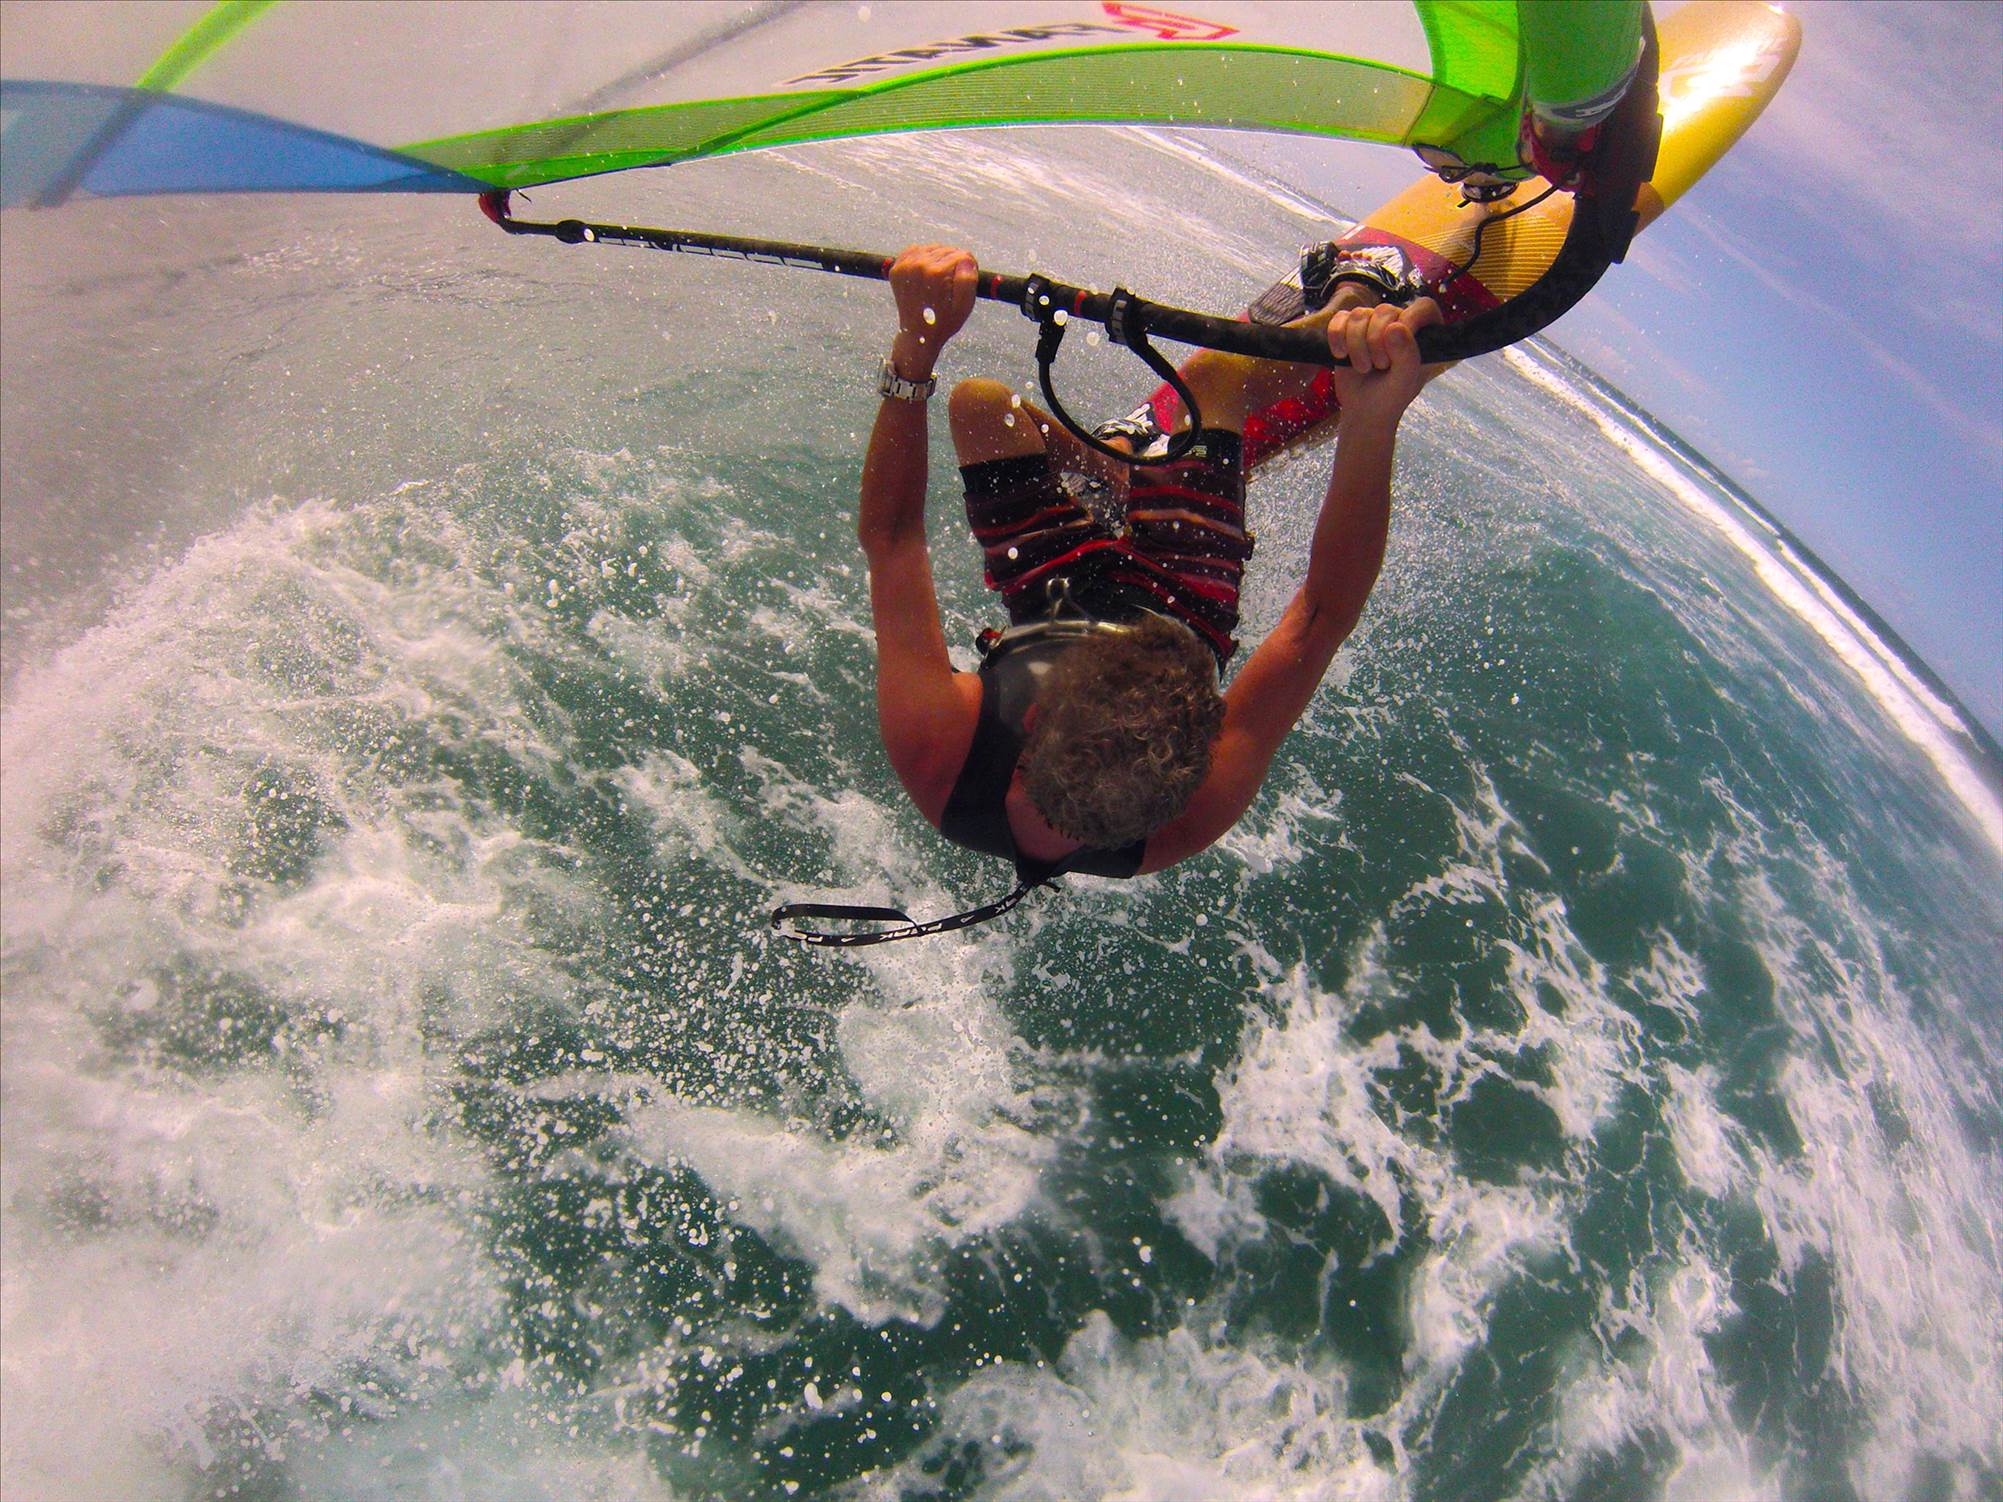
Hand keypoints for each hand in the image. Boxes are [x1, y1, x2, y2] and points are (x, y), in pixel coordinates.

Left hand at [889, 243, 977, 378]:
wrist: (918, 334)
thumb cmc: (944, 322)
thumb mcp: (964, 305)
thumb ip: (969, 279)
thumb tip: (966, 258)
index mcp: (936, 272)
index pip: (963, 255)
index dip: (968, 268)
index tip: (963, 282)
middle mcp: (919, 265)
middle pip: (948, 250)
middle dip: (954, 264)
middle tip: (950, 285)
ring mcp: (905, 265)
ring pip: (933, 248)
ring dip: (940, 260)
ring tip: (938, 281)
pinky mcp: (897, 267)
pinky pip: (916, 250)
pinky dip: (924, 258)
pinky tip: (926, 274)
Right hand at [1326, 297, 1442, 420]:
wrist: (1364, 409)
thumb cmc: (1391, 396)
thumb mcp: (1405, 381)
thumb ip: (1407, 355)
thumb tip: (1395, 326)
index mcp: (1423, 332)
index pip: (1424, 307)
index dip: (1411, 319)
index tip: (1397, 342)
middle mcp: (1399, 322)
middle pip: (1385, 311)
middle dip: (1376, 341)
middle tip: (1379, 366)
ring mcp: (1372, 323)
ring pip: (1359, 315)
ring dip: (1356, 345)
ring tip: (1363, 367)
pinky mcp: (1348, 327)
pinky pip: (1339, 319)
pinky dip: (1337, 337)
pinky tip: (1341, 355)